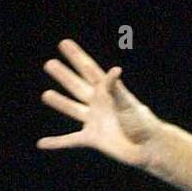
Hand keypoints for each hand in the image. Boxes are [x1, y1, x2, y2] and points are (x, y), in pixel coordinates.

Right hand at [38, 39, 163, 167]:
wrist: (149, 147)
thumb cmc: (143, 123)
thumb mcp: (128, 103)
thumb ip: (117, 89)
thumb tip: (114, 70)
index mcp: (107, 91)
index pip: (88, 69)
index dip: (76, 56)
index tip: (64, 43)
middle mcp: (98, 104)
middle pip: (77, 86)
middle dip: (64, 75)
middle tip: (49, 64)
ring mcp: (94, 121)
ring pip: (72, 109)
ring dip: (59, 102)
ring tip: (46, 94)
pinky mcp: (92, 139)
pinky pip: (70, 140)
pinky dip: (56, 142)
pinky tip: (42, 143)